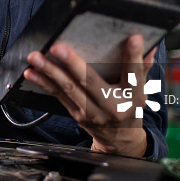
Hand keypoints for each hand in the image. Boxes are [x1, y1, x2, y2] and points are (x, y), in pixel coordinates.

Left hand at [23, 34, 155, 157]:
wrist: (121, 140)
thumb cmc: (130, 108)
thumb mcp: (142, 91)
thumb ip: (142, 68)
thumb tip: (148, 45)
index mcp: (134, 97)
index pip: (135, 75)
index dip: (134, 57)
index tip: (134, 39)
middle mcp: (112, 106)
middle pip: (91, 82)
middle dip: (72, 64)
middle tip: (58, 48)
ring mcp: (92, 112)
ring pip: (69, 89)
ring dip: (49, 72)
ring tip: (36, 58)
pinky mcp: (77, 114)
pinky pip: (58, 96)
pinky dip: (44, 83)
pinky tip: (32, 72)